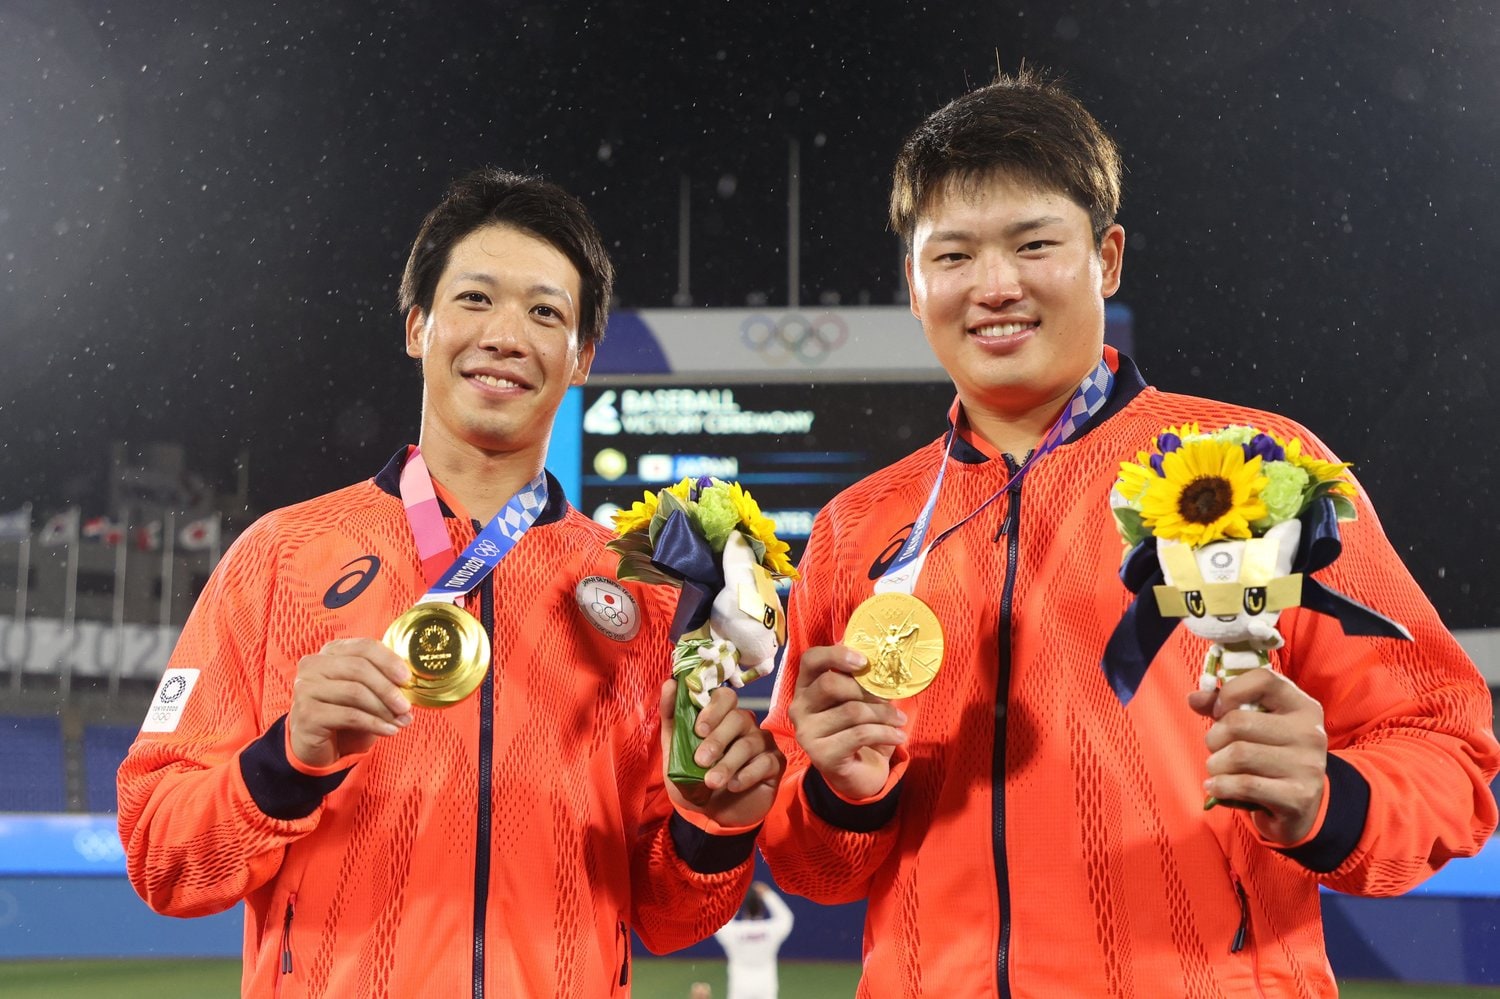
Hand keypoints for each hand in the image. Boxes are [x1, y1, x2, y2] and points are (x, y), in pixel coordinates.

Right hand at [288, 638, 413, 767]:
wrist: (318, 747)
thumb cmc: (345, 716)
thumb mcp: (365, 693)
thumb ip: (382, 680)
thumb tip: (410, 682)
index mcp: (330, 652)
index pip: (364, 647)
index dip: (389, 661)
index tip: (407, 678)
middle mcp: (313, 665)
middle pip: (360, 668)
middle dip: (388, 689)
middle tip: (406, 706)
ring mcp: (306, 688)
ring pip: (355, 692)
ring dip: (384, 709)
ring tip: (401, 721)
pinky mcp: (306, 713)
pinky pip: (349, 716)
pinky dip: (374, 723)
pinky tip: (389, 731)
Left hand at [659, 680, 783, 827]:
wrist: (710, 815)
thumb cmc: (693, 779)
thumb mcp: (675, 752)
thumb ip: (672, 718)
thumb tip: (670, 683)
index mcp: (721, 717)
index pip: (725, 697)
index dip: (713, 710)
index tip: (698, 730)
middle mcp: (744, 725)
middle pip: (738, 718)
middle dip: (718, 740)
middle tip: (701, 761)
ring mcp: (762, 743)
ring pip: (750, 743)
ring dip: (728, 763)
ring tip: (712, 782)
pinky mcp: (775, 763)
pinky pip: (766, 762)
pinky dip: (747, 774)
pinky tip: (734, 786)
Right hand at [788, 644, 907, 800]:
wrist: (857, 773)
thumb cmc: (857, 728)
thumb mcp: (858, 698)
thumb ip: (860, 678)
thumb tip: (881, 657)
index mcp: (806, 686)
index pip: (811, 659)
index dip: (836, 655)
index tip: (864, 661)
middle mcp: (799, 708)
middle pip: (830, 684)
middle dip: (866, 689)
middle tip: (889, 697)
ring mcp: (807, 733)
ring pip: (851, 711)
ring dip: (883, 714)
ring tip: (899, 720)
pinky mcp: (821, 755)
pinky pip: (860, 735)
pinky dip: (885, 733)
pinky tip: (898, 736)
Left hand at [1188, 669, 1327, 844]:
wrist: (1301, 808)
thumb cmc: (1271, 758)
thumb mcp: (1255, 726)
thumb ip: (1223, 706)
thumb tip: (1194, 698)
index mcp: (1302, 707)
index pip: (1263, 679)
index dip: (1230, 692)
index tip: (1219, 711)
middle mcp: (1310, 733)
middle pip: (1239, 723)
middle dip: (1214, 738)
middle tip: (1216, 749)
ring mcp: (1307, 766)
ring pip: (1237, 755)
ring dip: (1215, 765)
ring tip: (1219, 770)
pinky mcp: (1298, 796)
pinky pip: (1243, 785)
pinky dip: (1220, 786)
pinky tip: (1216, 787)